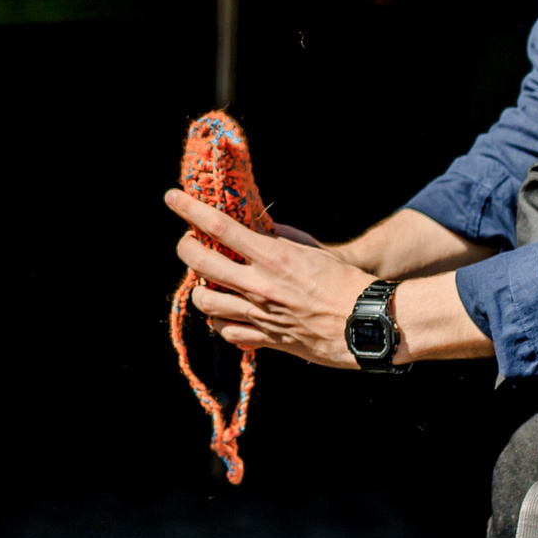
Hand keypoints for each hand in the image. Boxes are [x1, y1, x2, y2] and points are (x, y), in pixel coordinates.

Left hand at [166, 188, 372, 367]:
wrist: (365, 324)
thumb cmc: (344, 282)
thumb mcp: (310, 252)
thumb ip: (278, 240)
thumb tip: (256, 228)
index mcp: (272, 257)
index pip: (219, 226)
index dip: (189, 209)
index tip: (172, 198)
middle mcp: (259, 285)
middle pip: (200, 262)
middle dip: (185, 248)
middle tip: (188, 243)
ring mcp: (258, 314)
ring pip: (205, 301)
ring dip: (201, 288)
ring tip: (209, 282)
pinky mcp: (265, 339)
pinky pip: (226, 331)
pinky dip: (221, 321)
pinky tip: (228, 313)